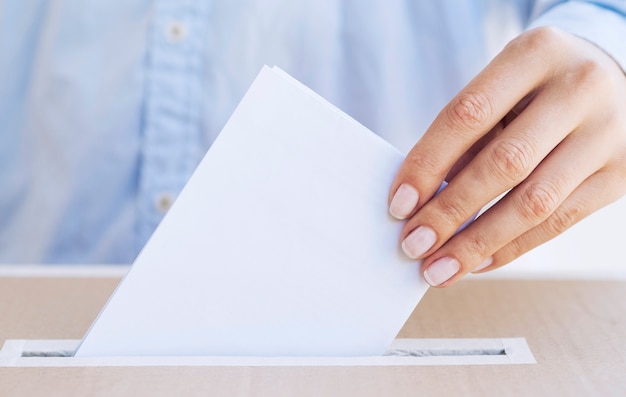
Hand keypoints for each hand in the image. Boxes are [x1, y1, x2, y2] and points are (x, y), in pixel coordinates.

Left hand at [388, 27, 625, 286]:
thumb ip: (468, 135)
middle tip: (413, 245)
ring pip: (534, 203)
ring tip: (439, 268)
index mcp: (536, 54)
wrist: (614, 80)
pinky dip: (512, 248)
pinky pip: (559, 223)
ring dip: (477, 243)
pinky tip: (477, 261)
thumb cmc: (536, 88)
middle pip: (503, 163)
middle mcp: (579, 89)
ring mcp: (607, 134)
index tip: (398, 205)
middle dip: (450, 212)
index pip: (467, 115)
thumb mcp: (501, 88)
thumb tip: (420, 202)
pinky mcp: (620, 175)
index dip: (428, 163)